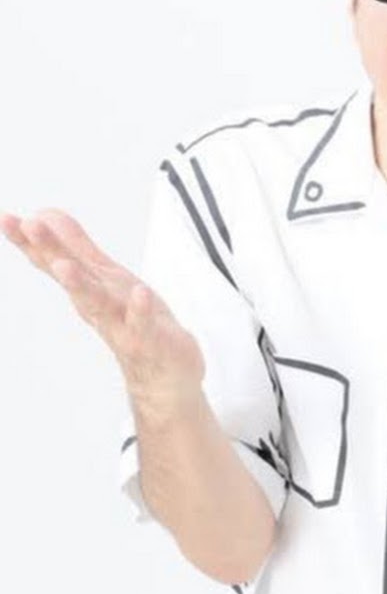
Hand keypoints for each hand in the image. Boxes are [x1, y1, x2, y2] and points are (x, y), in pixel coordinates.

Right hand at [0, 208, 204, 412]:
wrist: (163, 379)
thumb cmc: (132, 323)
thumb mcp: (105, 279)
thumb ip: (76, 247)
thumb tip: (46, 213)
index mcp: (88, 289)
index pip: (54, 261)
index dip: (29, 240)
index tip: (5, 216)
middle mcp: (98, 307)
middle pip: (69, 276)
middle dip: (49, 250)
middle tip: (27, 224)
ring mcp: (122, 325)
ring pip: (97, 304)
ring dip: (80, 285)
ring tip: (64, 266)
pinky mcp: (151, 340)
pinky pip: (144, 325)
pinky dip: (140, 310)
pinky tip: (140, 292)